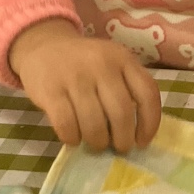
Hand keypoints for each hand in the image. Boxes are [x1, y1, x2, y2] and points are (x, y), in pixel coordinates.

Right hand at [8, 19, 161, 153]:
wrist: (43, 46)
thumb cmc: (84, 63)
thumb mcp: (112, 63)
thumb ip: (126, 88)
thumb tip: (136, 134)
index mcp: (123, 58)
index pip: (147, 93)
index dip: (149, 123)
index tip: (142, 142)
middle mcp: (102, 65)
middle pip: (121, 113)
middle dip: (122, 139)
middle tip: (119, 148)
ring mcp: (75, 76)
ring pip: (94, 124)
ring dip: (98, 142)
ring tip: (96, 143)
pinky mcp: (51, 90)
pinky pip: (66, 125)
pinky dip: (73, 139)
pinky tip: (74, 138)